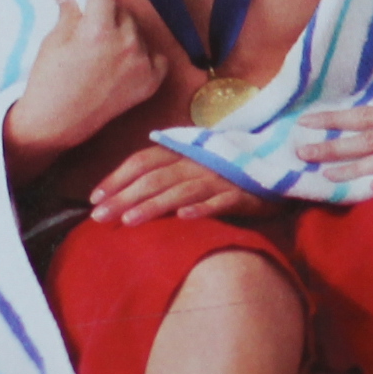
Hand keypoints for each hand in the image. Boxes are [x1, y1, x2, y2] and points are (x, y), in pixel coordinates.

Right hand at [10, 0, 158, 164]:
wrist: (56, 123)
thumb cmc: (48, 80)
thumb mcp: (53, 41)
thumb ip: (69, 13)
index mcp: (98, 29)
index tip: (84, 5)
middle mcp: (126, 43)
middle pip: (122, 11)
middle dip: (107, 15)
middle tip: (90, 32)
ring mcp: (141, 63)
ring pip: (137, 31)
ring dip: (123, 34)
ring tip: (104, 53)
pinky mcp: (150, 82)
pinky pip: (156, 56)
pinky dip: (144, 56)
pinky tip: (125, 63)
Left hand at [90, 143, 262, 225]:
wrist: (278, 171)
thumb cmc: (227, 174)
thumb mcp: (193, 169)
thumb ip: (164, 176)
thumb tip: (124, 195)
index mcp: (184, 153)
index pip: (143, 161)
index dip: (117, 177)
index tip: (94, 199)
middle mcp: (198, 162)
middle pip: (155, 178)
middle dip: (124, 197)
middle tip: (99, 218)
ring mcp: (221, 176)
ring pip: (182, 190)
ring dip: (154, 205)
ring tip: (129, 221)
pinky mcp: (244, 193)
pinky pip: (221, 200)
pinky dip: (202, 208)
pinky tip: (184, 218)